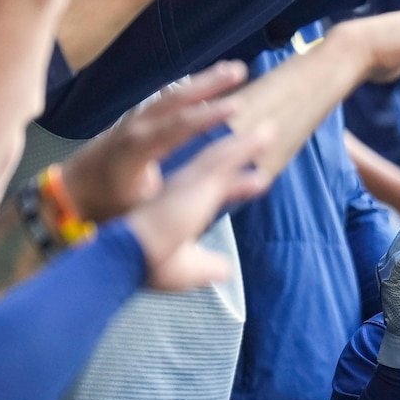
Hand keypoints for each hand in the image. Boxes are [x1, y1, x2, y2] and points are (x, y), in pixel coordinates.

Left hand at [62, 61, 246, 222]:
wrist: (68, 196)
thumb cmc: (109, 208)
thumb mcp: (150, 208)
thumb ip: (194, 194)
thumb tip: (242, 186)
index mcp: (138, 149)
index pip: (179, 125)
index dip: (209, 115)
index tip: (238, 106)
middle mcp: (134, 128)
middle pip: (175, 98)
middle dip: (209, 83)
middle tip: (239, 70)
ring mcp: (131, 121)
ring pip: (169, 95)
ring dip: (200, 82)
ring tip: (229, 70)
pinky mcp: (130, 122)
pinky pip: (161, 100)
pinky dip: (185, 90)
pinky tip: (200, 85)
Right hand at [125, 122, 276, 290]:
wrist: (127, 255)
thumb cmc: (149, 264)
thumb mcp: (187, 269)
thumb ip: (208, 267)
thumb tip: (226, 270)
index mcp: (181, 208)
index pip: (216, 192)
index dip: (238, 185)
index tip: (259, 180)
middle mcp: (187, 190)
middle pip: (221, 166)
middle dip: (243, 152)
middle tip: (265, 136)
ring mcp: (193, 182)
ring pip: (225, 156)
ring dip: (249, 143)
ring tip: (271, 129)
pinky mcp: (200, 179)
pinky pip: (228, 157)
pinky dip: (248, 145)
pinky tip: (266, 135)